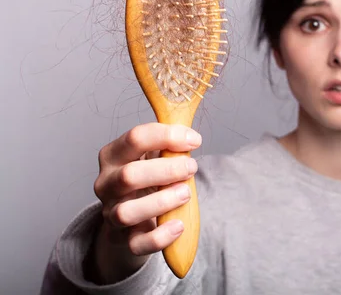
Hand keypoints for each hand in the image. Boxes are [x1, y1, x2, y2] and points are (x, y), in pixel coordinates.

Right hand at [90, 122, 200, 282]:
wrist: (132, 217)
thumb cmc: (149, 178)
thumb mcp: (154, 156)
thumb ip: (169, 144)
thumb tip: (192, 134)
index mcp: (113, 156)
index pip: (135, 138)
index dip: (168, 136)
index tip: (195, 140)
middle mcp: (106, 184)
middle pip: (129, 176)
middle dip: (166, 170)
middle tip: (192, 167)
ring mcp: (111, 213)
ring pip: (127, 212)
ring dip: (161, 201)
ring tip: (186, 193)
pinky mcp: (123, 239)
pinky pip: (137, 243)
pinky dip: (160, 236)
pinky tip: (178, 225)